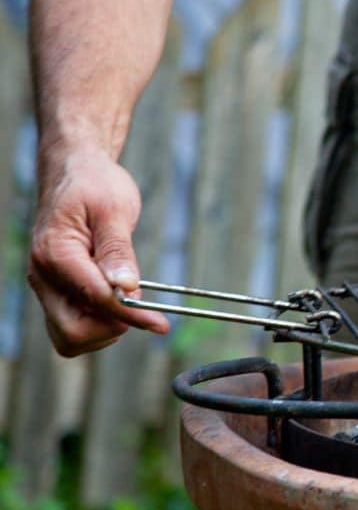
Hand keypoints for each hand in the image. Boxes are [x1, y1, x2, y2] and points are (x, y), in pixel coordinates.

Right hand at [28, 148, 168, 355]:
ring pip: (70, 337)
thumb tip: (126, 289)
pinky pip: (72, 326)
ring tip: (126, 297)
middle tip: (140, 308)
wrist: (76, 172)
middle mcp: (43, 277)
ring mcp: (48, 287)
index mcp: (55, 254)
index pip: (95, 300)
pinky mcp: (57, 291)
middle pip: (72, 334)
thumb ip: (118, 250)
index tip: (161, 323)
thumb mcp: (114, 209)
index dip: (131, 315)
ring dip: (104, 329)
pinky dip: (97, 324)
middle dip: (111, 328)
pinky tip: (116, 299)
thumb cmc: (95, 185)